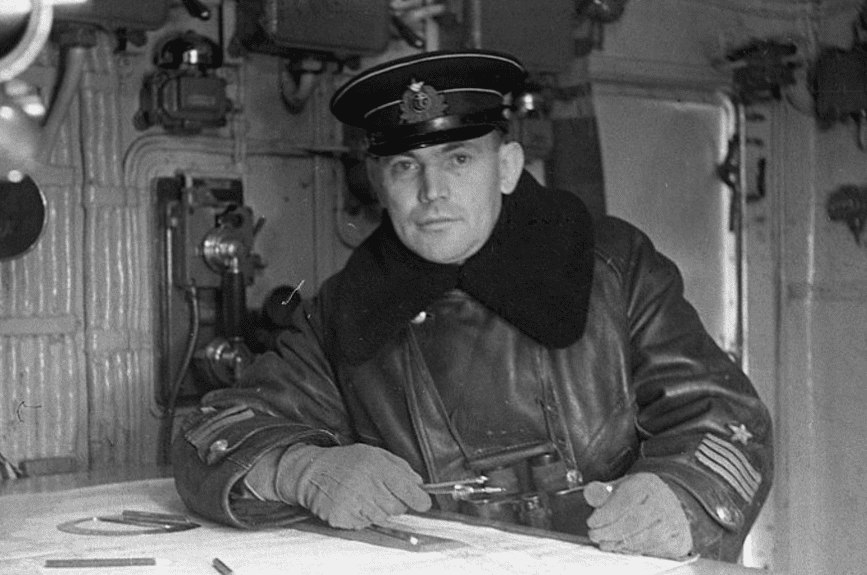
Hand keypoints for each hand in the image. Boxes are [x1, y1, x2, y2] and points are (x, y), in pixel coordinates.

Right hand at [275, 443, 430, 528]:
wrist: (312, 472)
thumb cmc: (345, 461)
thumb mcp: (374, 453)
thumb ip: (400, 466)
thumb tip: (419, 483)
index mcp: (377, 467)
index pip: (408, 490)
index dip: (420, 500)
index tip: (423, 503)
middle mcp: (367, 486)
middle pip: (397, 508)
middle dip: (395, 503)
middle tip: (381, 492)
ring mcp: (354, 503)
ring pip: (382, 518)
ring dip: (378, 510)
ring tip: (364, 495)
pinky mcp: (343, 518)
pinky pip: (365, 525)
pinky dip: (363, 517)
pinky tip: (353, 503)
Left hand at [583, 472, 691, 558]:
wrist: (670, 504)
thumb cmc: (640, 496)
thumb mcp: (622, 487)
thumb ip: (604, 491)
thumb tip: (591, 493)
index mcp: (647, 483)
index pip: (625, 499)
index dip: (606, 514)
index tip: (591, 523)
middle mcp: (664, 501)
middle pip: (634, 521)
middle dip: (609, 531)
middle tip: (594, 535)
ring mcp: (673, 520)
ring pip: (644, 538)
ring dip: (619, 543)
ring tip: (604, 543)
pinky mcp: (679, 538)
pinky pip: (653, 549)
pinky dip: (634, 550)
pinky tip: (621, 546)